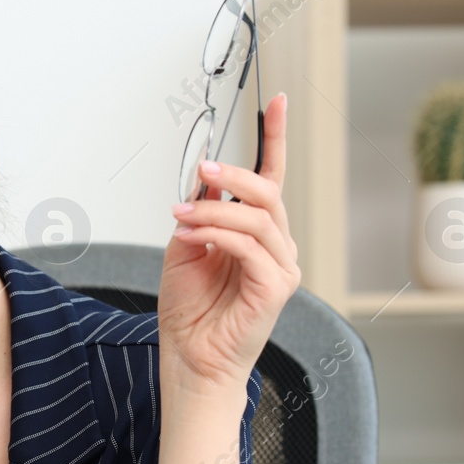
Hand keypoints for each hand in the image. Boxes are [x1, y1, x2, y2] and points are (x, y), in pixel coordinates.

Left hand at [159, 93, 300, 397]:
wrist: (190, 361)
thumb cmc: (190, 313)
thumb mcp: (185, 248)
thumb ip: (197, 213)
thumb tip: (203, 177)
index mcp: (257, 234)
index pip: (271, 178)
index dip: (276, 138)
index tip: (276, 102)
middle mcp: (276, 247)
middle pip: (268, 192)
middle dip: (235, 174)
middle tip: (204, 169)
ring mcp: (281, 268)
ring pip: (260, 217)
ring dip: (217, 209)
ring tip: (183, 213)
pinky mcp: (275, 288)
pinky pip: (252, 247)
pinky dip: (220, 234)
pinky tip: (193, 234)